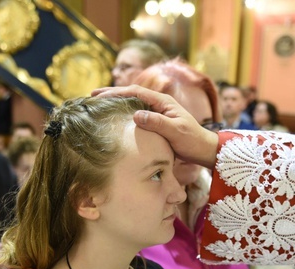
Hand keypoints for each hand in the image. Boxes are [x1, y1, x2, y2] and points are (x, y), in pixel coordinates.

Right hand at [92, 85, 218, 167]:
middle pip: (130, 94)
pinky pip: (136, 114)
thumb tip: (136, 115)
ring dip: (115, 103)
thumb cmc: (192, 141)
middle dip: (111, 94)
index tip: (98, 95)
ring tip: (98, 105)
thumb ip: (158, 123)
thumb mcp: (176, 132)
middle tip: (91, 96)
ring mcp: (157, 112)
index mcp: (163, 102)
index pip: (135, 92)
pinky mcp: (156, 122)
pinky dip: (123, 114)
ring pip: (132, 104)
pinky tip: (114, 119)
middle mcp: (159, 104)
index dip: (115, 93)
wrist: (204, 150)